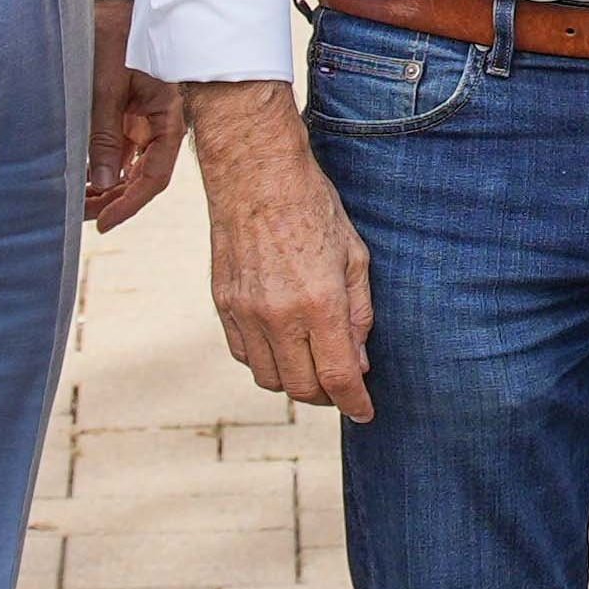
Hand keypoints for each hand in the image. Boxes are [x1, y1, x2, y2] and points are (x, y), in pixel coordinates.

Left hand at [86, 0, 184, 229]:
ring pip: (132, 167)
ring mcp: (147, 121)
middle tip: (83, 216)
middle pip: (145, 176)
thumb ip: (105, 137)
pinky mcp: (132, 116)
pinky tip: (85, 180)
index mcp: (169, 117)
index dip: (130, 203)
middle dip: (116, 200)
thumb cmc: (116, 37)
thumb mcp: (106, 89)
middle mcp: (162, 124)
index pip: (155, 175)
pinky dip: (105, 168)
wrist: (115, 3)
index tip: (104, 221)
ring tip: (79, 203)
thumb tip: (103, 183)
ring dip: (108, 187)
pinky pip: (122, 151)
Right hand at [190, 81, 377, 421]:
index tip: (365, 413)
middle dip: (327, 396)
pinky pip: (244, 356)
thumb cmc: (314, 208)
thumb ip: (359, 314)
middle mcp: (278, 316)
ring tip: (314, 365)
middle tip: (343, 386)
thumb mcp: (355, 256)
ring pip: (269, 379)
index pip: (338, 377)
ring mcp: (245, 313)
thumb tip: (359, 362)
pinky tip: (284, 344)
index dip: (354, 403)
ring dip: (294, 382)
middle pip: (302, 388)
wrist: (255, 175)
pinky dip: (266, 361)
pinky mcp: (223, 305)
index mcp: (318, 303)